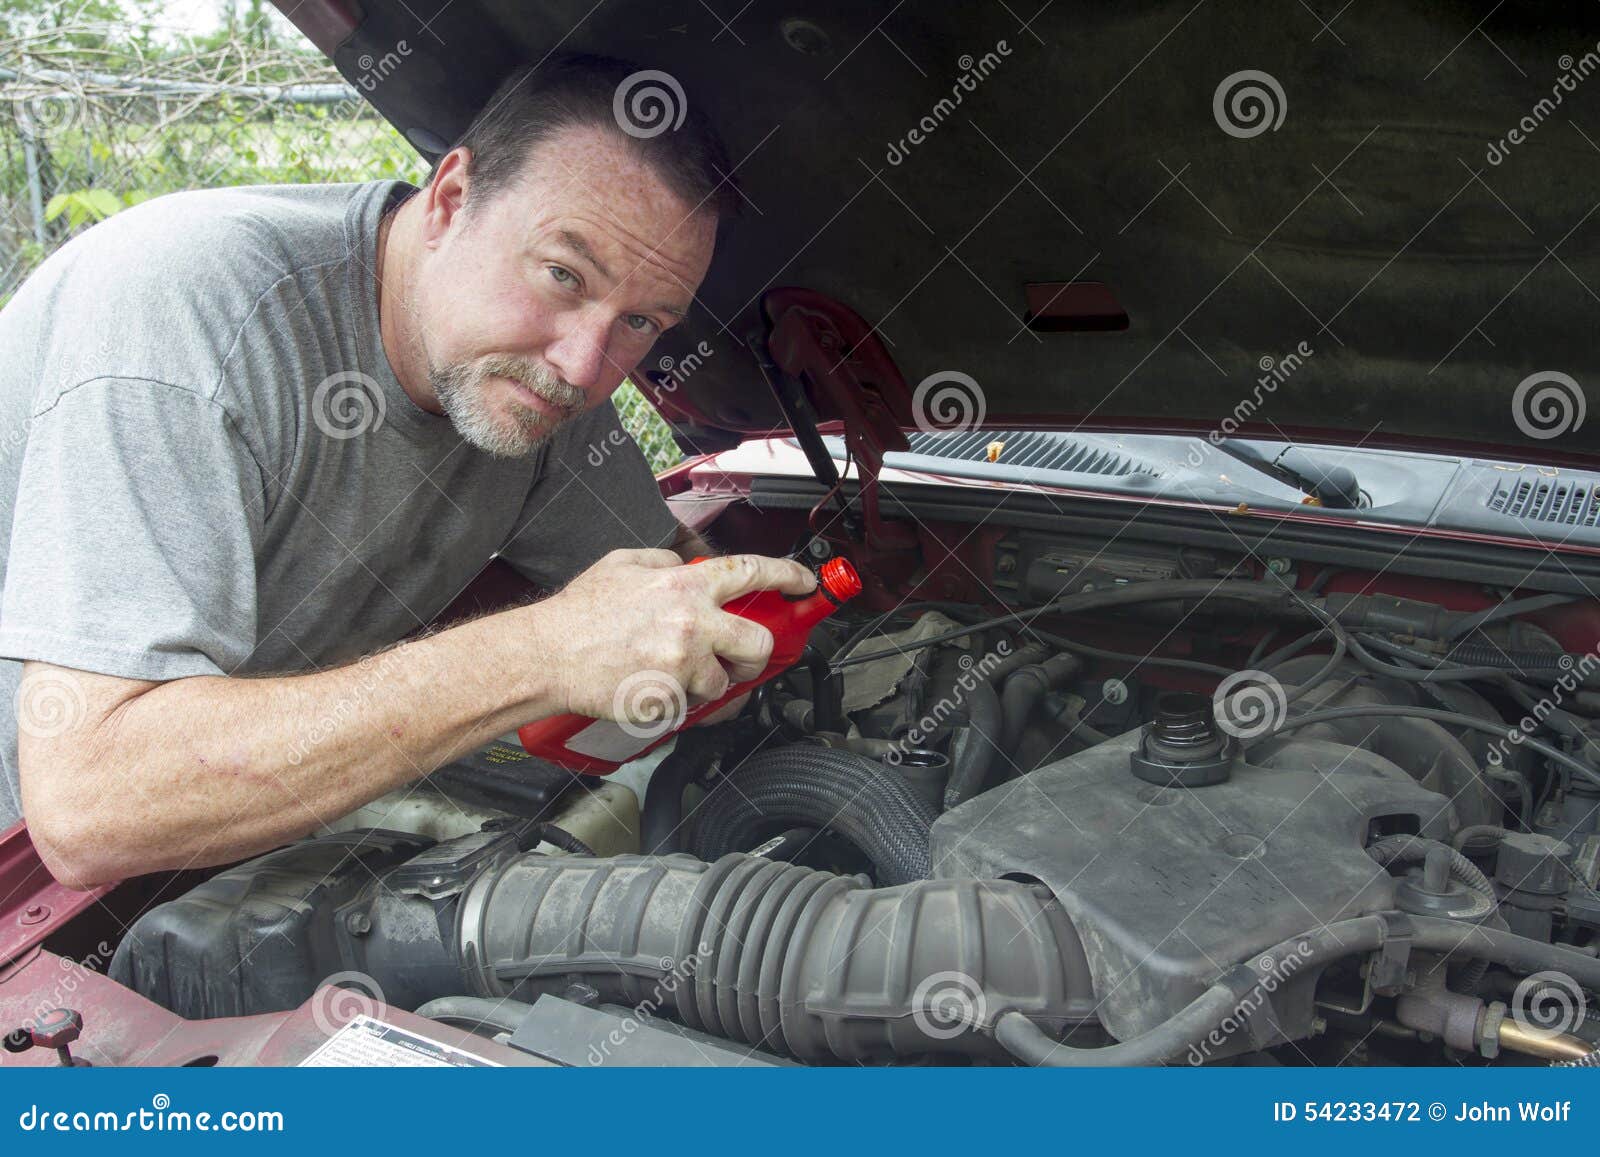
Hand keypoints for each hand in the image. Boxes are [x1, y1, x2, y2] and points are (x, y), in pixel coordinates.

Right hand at [527, 550, 815, 723]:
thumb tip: (685, 564)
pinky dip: (672, 702)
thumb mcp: (623, 564)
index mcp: (685, 585)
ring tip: (667, 673)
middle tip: (737, 659)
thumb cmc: (578, 614)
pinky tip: (646, 687)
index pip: (753, 572)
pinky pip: (687, 707)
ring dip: (701, 682)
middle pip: (757, 644)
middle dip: (753, 656)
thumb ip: (664, 561)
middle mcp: (692, 622)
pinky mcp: (669, 699)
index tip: (804, 582)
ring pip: (721, 683)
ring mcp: (683, 664)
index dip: (788, 575)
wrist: (547, 655)